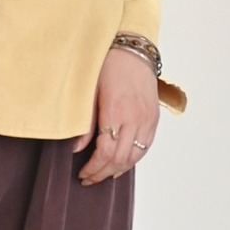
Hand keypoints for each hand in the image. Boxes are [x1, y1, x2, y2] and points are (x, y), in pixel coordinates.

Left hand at [71, 47, 159, 182]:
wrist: (133, 50)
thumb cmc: (108, 66)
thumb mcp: (89, 92)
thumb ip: (84, 123)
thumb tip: (75, 149)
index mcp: (116, 111)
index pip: (106, 152)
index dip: (94, 167)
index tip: (83, 173)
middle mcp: (135, 118)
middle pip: (120, 158)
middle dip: (103, 173)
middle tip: (89, 179)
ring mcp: (147, 119)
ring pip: (135, 156)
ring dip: (119, 169)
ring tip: (104, 174)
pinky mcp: (154, 118)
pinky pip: (146, 147)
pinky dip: (133, 159)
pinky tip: (121, 164)